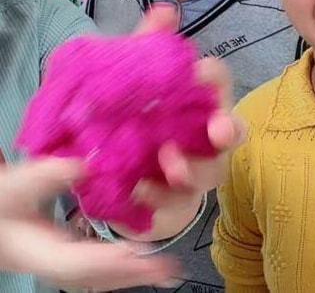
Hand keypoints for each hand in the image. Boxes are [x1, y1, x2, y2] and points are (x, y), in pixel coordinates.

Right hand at [0, 158, 181, 290]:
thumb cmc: (2, 199)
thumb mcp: (16, 185)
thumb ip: (47, 174)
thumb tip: (85, 164)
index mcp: (37, 250)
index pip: (76, 261)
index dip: (107, 260)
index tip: (137, 254)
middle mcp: (51, 264)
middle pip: (95, 277)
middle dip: (132, 274)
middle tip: (170, 272)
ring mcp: (57, 265)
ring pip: (97, 278)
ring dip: (130, 276)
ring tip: (164, 274)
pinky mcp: (63, 259)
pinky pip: (94, 272)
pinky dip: (119, 271)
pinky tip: (137, 266)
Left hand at [109, 6, 245, 240]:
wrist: (122, 166)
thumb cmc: (139, 114)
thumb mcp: (136, 77)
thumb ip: (149, 44)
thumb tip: (165, 10)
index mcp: (199, 100)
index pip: (218, 82)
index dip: (213, 77)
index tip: (199, 72)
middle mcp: (206, 135)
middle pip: (231, 131)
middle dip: (229, 129)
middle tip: (219, 130)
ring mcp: (195, 170)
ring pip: (210, 173)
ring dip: (193, 168)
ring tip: (170, 162)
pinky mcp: (176, 201)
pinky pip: (176, 203)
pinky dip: (160, 196)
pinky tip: (140, 188)